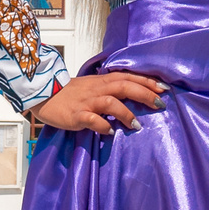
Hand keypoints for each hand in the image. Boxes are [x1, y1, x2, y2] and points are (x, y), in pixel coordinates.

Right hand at [30, 72, 168, 134]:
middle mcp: (97, 90)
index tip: (164, 88)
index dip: (147, 82)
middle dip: (144, 94)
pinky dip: (103, 126)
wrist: (44, 94)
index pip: (128, 77)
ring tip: (137, 125)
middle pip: (124, 87)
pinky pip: (91, 120)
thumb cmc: (70, 93)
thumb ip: (112, 88)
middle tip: (160, 105)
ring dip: (126, 113)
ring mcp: (87, 103)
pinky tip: (111, 132)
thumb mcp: (93, 86)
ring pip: (110, 103)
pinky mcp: (76, 116)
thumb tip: (135, 94)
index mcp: (102, 81)